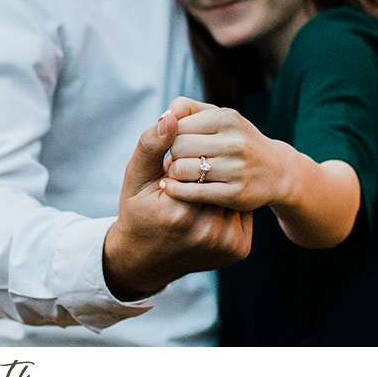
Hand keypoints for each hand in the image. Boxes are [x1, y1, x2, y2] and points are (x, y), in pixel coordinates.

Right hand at [102, 106, 251, 300]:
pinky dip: (229, 202)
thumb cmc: (137, 211)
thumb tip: (171, 116)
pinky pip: (241, 211)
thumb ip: (151, 145)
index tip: (178, 161)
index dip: (190, 155)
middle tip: (195, 172)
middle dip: (209, 168)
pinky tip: (211, 204)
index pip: (200, 160)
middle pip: (220, 175)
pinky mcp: (239, 249)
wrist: (145, 260)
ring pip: (233, 192)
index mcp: (180, 210)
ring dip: (222, 183)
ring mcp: (227, 243)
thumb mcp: (135, 177)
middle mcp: (208, 231)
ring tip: (203, 186)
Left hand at [163, 96, 290, 211]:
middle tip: (178, 159)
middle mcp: (234, 142)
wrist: (277, 171)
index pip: (177, 126)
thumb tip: (162, 117)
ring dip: (174, 173)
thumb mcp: (217, 116)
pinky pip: (193, 193)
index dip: (171, 136)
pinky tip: (170, 188)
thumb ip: (186, 108)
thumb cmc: (235, 139)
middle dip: (173, 155)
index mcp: (226, 118)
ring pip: (182, 170)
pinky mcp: (236, 194)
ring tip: (179, 173)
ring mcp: (237, 169)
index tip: (177, 143)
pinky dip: (176, 190)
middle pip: (178, 147)